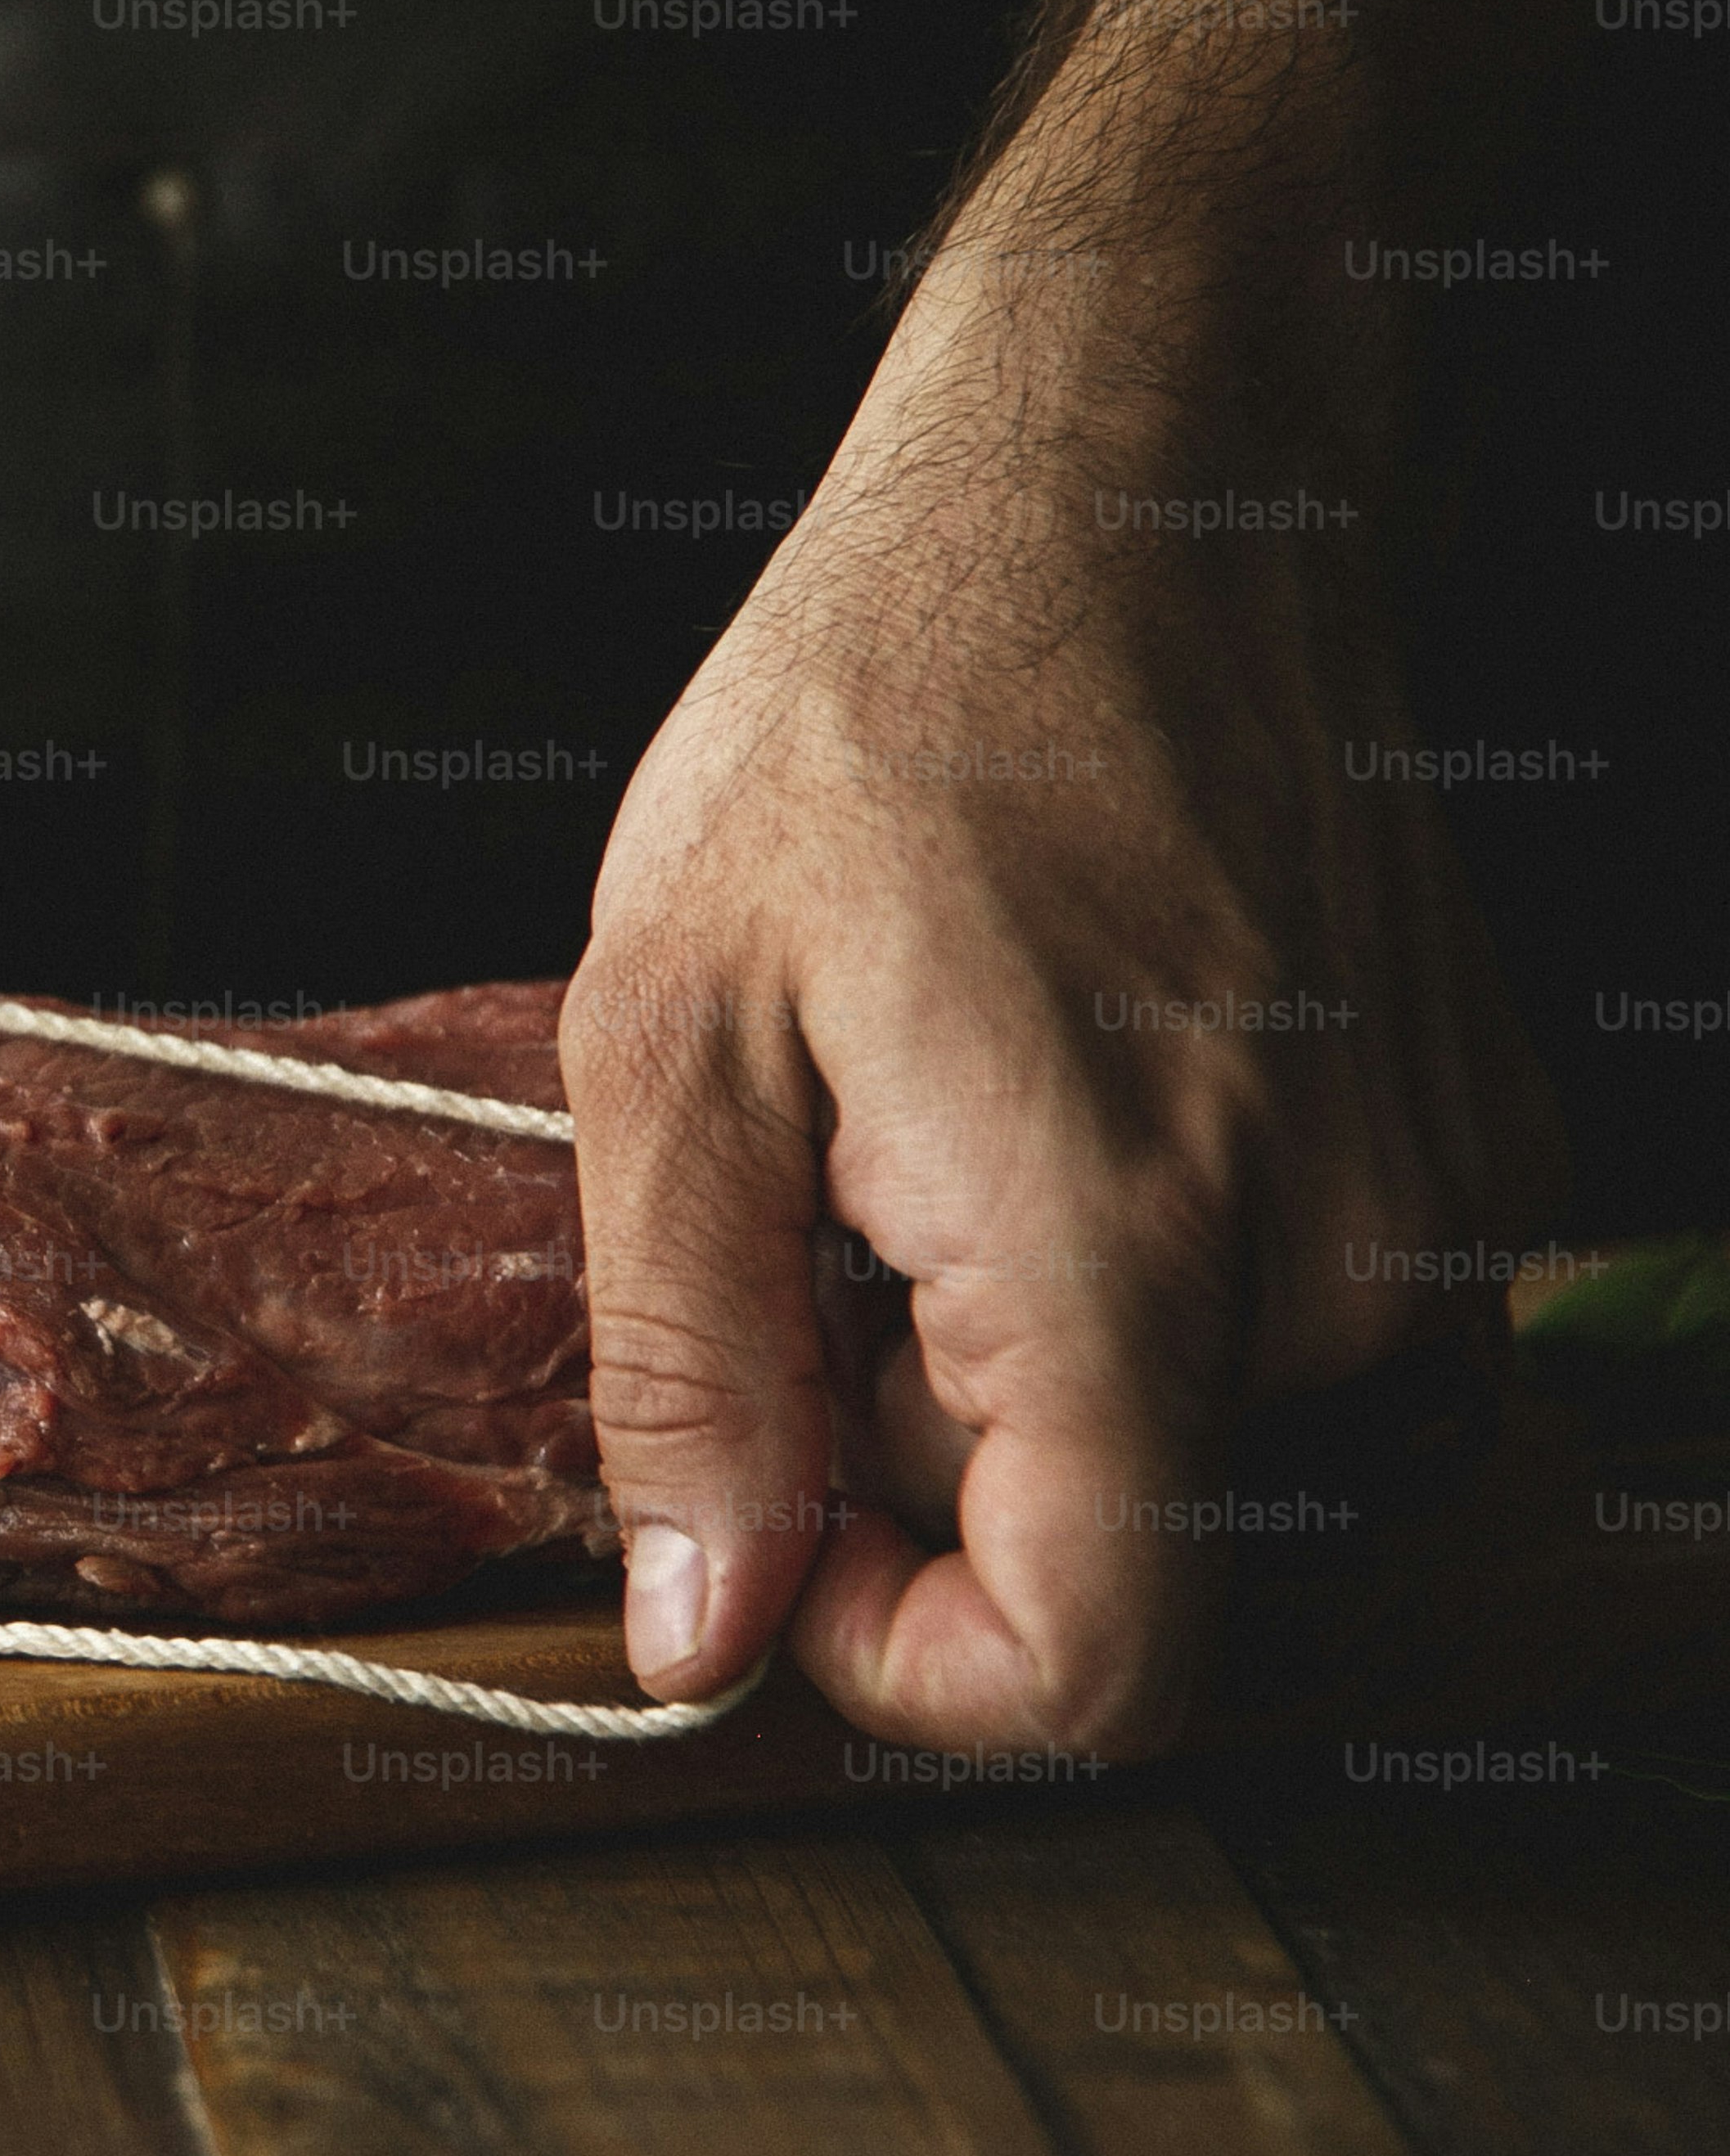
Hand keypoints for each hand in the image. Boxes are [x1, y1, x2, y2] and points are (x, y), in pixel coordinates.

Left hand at [562, 370, 1557, 1753]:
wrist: (1131, 484)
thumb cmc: (880, 717)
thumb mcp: (671, 1035)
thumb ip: (691, 1369)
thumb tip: (698, 1636)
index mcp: (1129, 1252)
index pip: (1097, 1671)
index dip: (910, 1666)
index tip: (784, 1538)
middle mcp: (1343, 1265)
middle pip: (1138, 1567)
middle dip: (943, 1481)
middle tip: (829, 1249)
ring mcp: (1444, 1211)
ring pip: (1219, 1463)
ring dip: (1045, 1382)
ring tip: (931, 1168)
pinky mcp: (1484, 1154)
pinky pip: (1306, 1342)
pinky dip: (1159, 1291)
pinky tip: (1058, 1108)